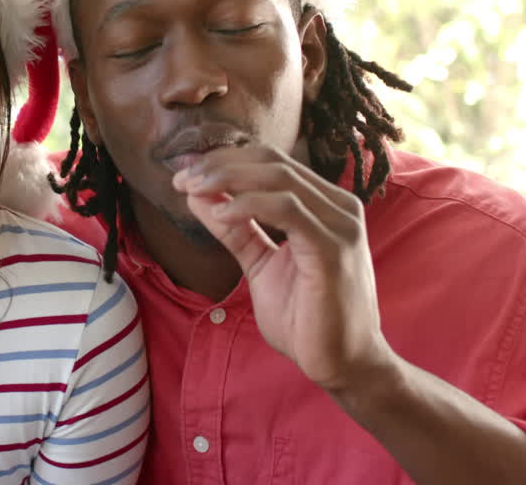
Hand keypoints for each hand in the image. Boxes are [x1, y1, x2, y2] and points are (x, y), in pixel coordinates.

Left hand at [172, 146, 395, 392]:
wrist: (344, 365)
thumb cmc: (306, 318)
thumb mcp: (260, 265)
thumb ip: (234, 230)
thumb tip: (197, 197)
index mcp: (324, 205)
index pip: (270, 163)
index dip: (224, 161)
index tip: (184, 174)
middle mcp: (337, 206)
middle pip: (272, 162)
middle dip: (220, 165)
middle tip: (181, 178)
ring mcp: (340, 225)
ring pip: (279, 178)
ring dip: (228, 178)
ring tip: (193, 190)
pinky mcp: (333, 248)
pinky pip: (288, 210)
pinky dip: (250, 205)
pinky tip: (221, 213)